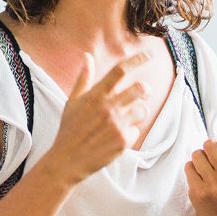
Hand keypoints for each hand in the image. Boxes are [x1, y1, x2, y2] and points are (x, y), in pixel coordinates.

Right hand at [43, 52, 150, 183]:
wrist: (67, 159)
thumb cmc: (70, 128)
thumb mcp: (73, 101)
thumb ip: (84, 78)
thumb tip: (87, 56)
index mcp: (96, 95)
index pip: (120, 70)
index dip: (137, 60)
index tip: (149, 55)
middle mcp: (108, 107)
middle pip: (140, 88)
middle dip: (145, 89)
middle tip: (144, 91)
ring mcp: (117, 124)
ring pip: (142, 110)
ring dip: (138, 112)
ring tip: (125, 119)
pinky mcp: (123, 141)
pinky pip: (136, 130)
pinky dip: (130, 133)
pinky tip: (116, 137)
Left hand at [185, 122, 216, 215]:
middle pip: (210, 144)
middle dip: (209, 148)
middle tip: (212, 159)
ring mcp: (213, 187)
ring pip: (197, 154)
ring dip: (199, 158)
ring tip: (205, 168)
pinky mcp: (197, 192)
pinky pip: (188, 166)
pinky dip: (192, 169)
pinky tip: (199, 177)